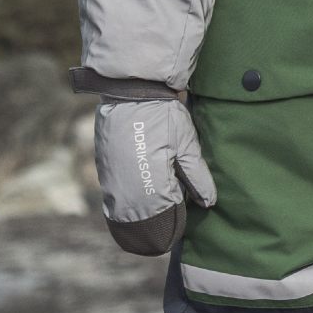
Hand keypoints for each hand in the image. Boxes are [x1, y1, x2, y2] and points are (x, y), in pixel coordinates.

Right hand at [94, 98, 216, 255]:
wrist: (131, 91)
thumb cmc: (164, 116)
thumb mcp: (187, 144)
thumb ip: (197, 176)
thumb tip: (209, 202)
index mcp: (153, 185)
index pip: (167, 216)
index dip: (176, 218)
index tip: (183, 214)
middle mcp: (129, 190)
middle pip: (144, 220)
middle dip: (158, 220)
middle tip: (170, 214)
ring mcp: (112, 182)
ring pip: (127, 212)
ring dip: (141, 213)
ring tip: (156, 204)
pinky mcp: (103, 172)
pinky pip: (114, 198)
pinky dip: (127, 201)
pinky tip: (140, 193)